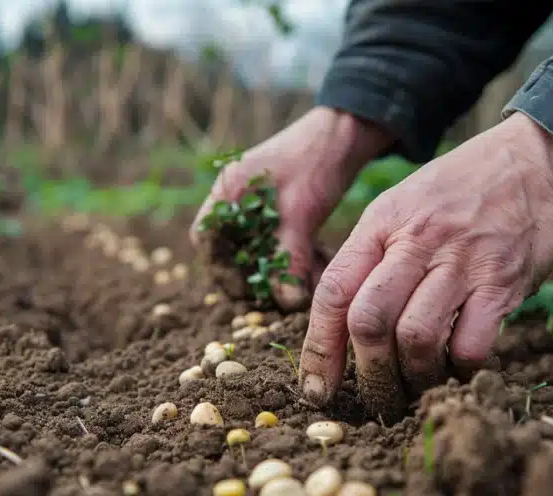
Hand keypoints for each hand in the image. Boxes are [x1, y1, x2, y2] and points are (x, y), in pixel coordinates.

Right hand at [190, 106, 393, 309]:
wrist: (347, 133)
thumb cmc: (316, 162)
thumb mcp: (302, 213)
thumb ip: (291, 258)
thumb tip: (287, 304)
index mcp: (226, 192)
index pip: (205, 239)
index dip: (221, 268)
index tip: (248, 290)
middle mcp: (235, 201)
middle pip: (230, 254)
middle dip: (259, 278)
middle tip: (286, 295)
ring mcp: (256, 209)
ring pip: (258, 255)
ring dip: (282, 273)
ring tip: (312, 280)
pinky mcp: (279, 215)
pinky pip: (278, 247)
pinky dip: (296, 261)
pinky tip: (320, 266)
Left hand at [297, 112, 552, 421]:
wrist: (534, 161)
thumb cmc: (458, 192)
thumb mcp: (400, 205)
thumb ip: (370, 258)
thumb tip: (340, 326)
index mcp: (381, 224)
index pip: (333, 293)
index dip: (318, 349)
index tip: (315, 388)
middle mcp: (416, 242)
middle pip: (369, 321)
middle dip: (366, 374)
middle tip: (375, 398)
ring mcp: (462, 262)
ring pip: (416, 338)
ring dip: (411, 377)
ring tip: (415, 387)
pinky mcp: (503, 283)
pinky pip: (471, 344)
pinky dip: (458, 369)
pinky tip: (456, 369)